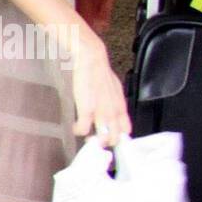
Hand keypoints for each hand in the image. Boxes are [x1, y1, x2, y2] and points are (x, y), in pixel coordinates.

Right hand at [70, 29, 131, 147]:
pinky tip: (75, 126)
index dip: (119, 138)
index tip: (111, 139)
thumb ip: (115, 103)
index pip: (126, 131)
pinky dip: (78, 131)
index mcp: (121, 107)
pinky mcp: (87, 110)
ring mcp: (101, 113)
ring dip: (93, 141)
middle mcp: (114, 113)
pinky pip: (82, 130)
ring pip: (102, 139)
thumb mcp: (114, 89)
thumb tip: (113, 112)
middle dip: (105, 142)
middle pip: (115, 139)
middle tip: (96, 140)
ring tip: (86, 136)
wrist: (92, 59)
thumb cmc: (100, 71)